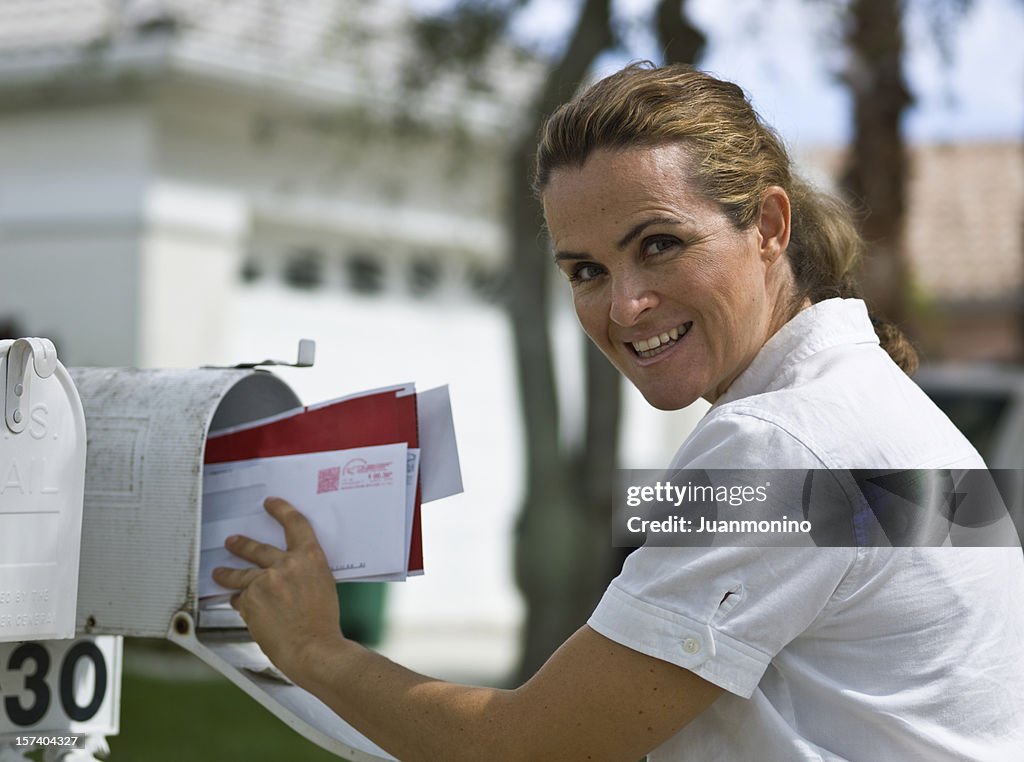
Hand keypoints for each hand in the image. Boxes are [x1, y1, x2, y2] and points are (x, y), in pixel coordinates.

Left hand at [213, 497, 344, 678]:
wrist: (313, 649)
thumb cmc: (323, 624)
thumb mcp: (323, 587)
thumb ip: (305, 574)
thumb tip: (288, 573)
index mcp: (311, 558)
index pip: (295, 524)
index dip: (281, 510)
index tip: (271, 503)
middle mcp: (286, 565)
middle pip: (257, 548)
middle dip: (241, 544)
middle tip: (232, 541)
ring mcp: (265, 582)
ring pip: (241, 574)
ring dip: (228, 573)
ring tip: (219, 572)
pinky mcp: (249, 601)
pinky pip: (241, 599)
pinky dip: (243, 603)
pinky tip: (247, 610)